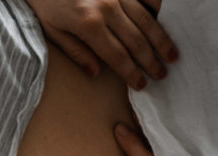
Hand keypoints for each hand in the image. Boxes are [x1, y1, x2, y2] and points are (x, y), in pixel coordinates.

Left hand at [26, 0, 176, 89]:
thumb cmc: (46, 3)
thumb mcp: (52, 31)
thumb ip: (76, 52)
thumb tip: (96, 73)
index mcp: (89, 24)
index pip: (116, 56)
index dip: (130, 72)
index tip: (141, 84)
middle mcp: (108, 7)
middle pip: (136, 40)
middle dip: (150, 60)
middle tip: (161, 74)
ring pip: (147, 19)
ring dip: (160, 39)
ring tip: (171, 54)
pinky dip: (156, 9)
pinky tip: (161, 22)